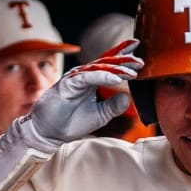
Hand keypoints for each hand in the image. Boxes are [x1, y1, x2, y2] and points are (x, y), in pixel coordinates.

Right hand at [24, 39, 142, 150]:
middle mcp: (84, 76)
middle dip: (124, 59)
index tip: (141, 58)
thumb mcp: (100, 115)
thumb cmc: (71, 123)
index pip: (110, 66)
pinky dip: (102, 76)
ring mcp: (75, 79)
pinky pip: (87, 77)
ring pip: (99, 68)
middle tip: (141, 60)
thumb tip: (128, 97)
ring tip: (132, 70)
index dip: (124, 59)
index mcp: (92, 81)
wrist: (49, 133)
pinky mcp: (67, 85)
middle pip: (106, 62)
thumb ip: (113, 106)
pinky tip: (116, 78)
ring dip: (116, 68)